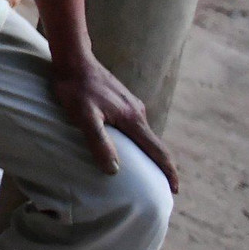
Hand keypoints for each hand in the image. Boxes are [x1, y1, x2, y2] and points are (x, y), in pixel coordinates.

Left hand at [49, 50, 179, 192]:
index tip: (175, 190)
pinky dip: (136, 140)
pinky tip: (127, 144)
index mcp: (132, 119)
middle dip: (160, 166)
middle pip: (154, 144)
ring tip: (145, 170)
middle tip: (161, 186)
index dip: (167, 171)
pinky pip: (134, 125)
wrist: (73, 59)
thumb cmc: (75, 88)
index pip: (157, 150)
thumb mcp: (84, 117)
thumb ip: (99, 142)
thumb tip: (114, 170)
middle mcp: (137, 112)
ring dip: (147, 152)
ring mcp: (131, 105)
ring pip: (144, 134)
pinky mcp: (122, 100)